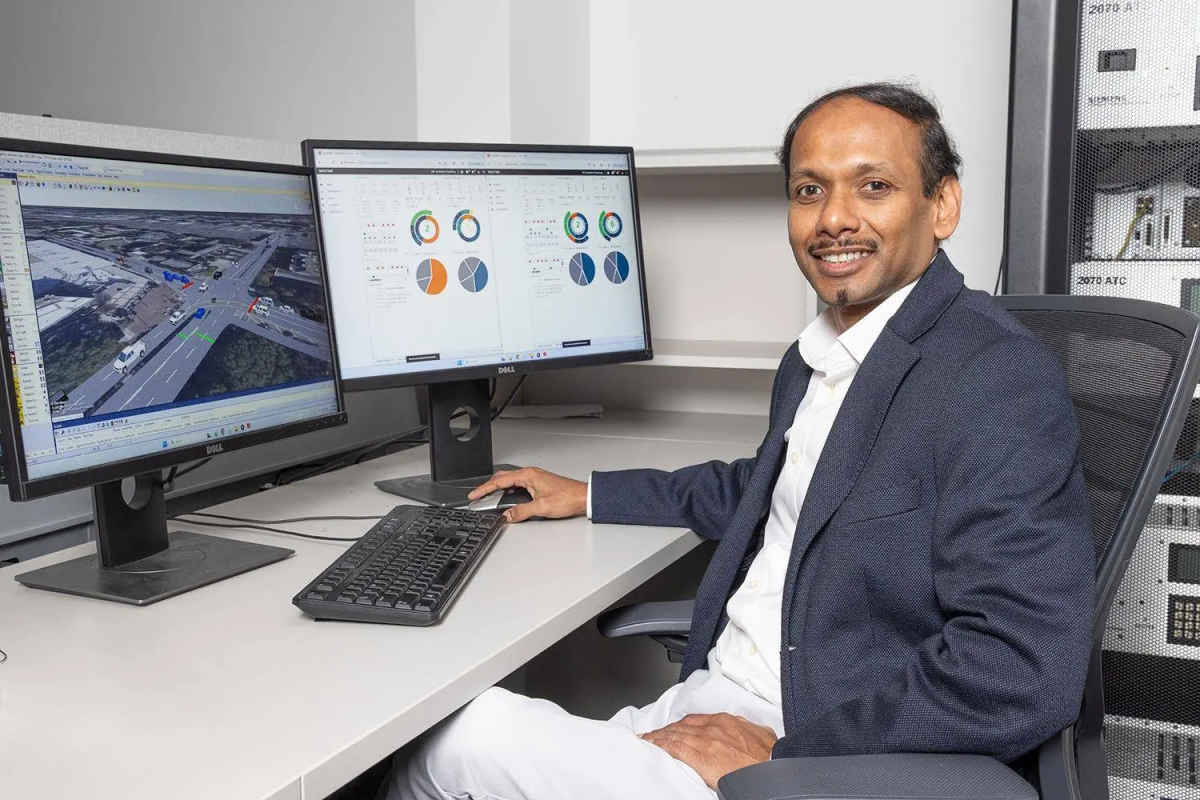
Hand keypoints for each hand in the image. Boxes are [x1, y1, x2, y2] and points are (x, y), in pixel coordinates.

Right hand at [468, 467, 587, 522]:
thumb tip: (507, 515)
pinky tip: (507, 498)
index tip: (474, 495)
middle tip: (477, 496)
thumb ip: (521, 512)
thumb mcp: (541, 508)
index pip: (500, 481)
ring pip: (510, 481)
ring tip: (488, 498)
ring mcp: (535, 478)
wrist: (583, 497)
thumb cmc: (567, 497)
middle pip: (503, 478)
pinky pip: (518, 485)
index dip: (484, 489)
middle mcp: (530, 474)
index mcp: (528, 475)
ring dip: (498, 489)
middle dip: (488, 487)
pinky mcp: (539, 484)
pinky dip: (508, 490)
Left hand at [640, 713, 776, 788]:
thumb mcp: (763, 736)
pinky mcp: (700, 757)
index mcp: (727, 722)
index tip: (674, 728)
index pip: (697, 720)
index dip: (682, 725)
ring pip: (675, 734)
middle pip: (683, 726)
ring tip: (648, 739)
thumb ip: (751, 731)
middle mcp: (713, 727)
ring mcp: (706, 741)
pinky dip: (660, 745)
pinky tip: (652, 746)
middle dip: (667, 730)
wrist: (772, 771)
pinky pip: (674, 748)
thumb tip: (752, 732)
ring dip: (659, 737)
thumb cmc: (770, 758)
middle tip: (655, 734)